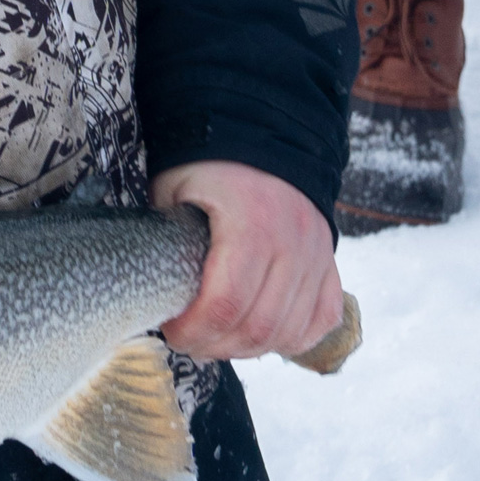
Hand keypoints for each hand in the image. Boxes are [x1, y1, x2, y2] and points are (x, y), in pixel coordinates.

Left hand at [152, 160, 342, 359]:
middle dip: (218, 346)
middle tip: (190, 341)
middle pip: (259, 327)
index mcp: (251, 222)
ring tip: (219, 340)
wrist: (261, 132)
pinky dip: (293, 337)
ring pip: (290, 331)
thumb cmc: (207, 163)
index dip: (195, 331)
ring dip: (250, 348)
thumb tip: (151, 294)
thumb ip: (169, 242)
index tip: (171, 331)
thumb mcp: (174, 190)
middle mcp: (293, 241)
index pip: (225, 304)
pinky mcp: (329, 261)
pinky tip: (262, 336)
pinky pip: (321, 317)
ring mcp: (317, 253)